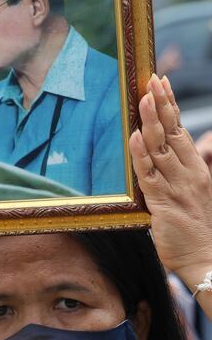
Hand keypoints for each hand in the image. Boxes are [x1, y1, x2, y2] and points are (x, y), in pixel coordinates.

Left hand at [129, 74, 211, 279]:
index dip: (170, 105)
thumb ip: (186, 167)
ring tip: (144, 98)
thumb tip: (178, 146)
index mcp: (196, 168)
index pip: (180, 129)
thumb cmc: (199, 225)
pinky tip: (135, 137)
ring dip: (150, 122)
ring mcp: (176, 187)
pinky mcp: (163, 203)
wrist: (208, 259)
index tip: (162, 83)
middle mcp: (188, 173)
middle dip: (161, 104)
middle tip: (152, 80)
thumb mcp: (198, 190)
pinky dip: (141, 155)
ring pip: (161, 148)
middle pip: (172, 132)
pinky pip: (149, 175)